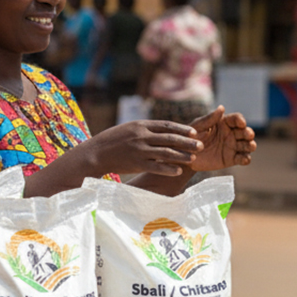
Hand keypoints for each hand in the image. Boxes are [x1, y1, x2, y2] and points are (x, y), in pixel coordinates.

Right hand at [79, 120, 204, 176]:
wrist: (95, 153)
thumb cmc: (112, 141)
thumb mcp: (129, 129)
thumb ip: (145, 129)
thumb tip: (162, 130)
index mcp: (141, 125)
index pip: (166, 125)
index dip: (181, 129)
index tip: (194, 132)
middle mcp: (141, 136)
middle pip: (170, 138)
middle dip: (187, 142)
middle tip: (201, 145)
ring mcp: (139, 150)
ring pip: (166, 153)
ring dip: (181, 156)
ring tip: (194, 159)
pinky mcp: (136, 163)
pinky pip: (156, 166)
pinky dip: (168, 168)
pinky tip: (179, 171)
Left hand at [188, 106, 256, 172]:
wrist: (185, 155)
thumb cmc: (190, 137)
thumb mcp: (197, 126)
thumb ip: (209, 118)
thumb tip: (222, 107)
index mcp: (224, 123)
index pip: (236, 119)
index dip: (241, 120)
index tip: (241, 123)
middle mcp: (231, 134)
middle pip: (245, 132)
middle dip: (249, 133)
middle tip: (248, 135)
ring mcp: (232, 147)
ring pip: (247, 145)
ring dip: (251, 145)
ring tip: (250, 146)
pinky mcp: (231, 159)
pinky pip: (242, 159)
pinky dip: (246, 159)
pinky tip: (244, 159)